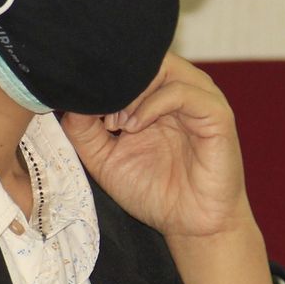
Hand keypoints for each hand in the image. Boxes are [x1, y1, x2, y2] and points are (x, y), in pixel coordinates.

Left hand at [58, 54, 247, 239]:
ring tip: (116, 123)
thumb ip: (83, 130)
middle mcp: (180, 89)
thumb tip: (67, 101)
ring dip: (131, 91)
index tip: (82, 104)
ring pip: (163, 67)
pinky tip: (135, 126)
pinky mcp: (217, 114)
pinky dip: (153, 104)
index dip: (103, 77)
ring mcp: (201, 99)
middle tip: (101, 115)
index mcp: (157, 95)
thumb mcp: (104, 159)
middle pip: (145, 57)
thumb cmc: (154, 191)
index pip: (130, 62)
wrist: (191, 225)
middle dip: (116, 81)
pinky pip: (183, 92)